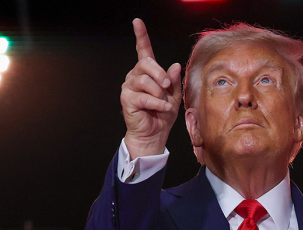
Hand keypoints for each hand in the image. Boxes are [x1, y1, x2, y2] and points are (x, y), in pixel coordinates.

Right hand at [121, 18, 181, 158]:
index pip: (143, 50)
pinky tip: (163, 108)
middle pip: (146, 63)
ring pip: (145, 80)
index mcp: (147, 73)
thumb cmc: (163, 114)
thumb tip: (175, 66)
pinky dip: (158, 103)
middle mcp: (135, 76)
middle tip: (167, 87)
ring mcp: (129, 87)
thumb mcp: (174, 95)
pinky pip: (144, 97)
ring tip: (164, 102)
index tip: (138, 22)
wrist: (154, 134)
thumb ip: (174, 80)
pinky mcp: (127, 99)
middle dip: (160, 74)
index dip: (141, 36)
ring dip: (159, 92)